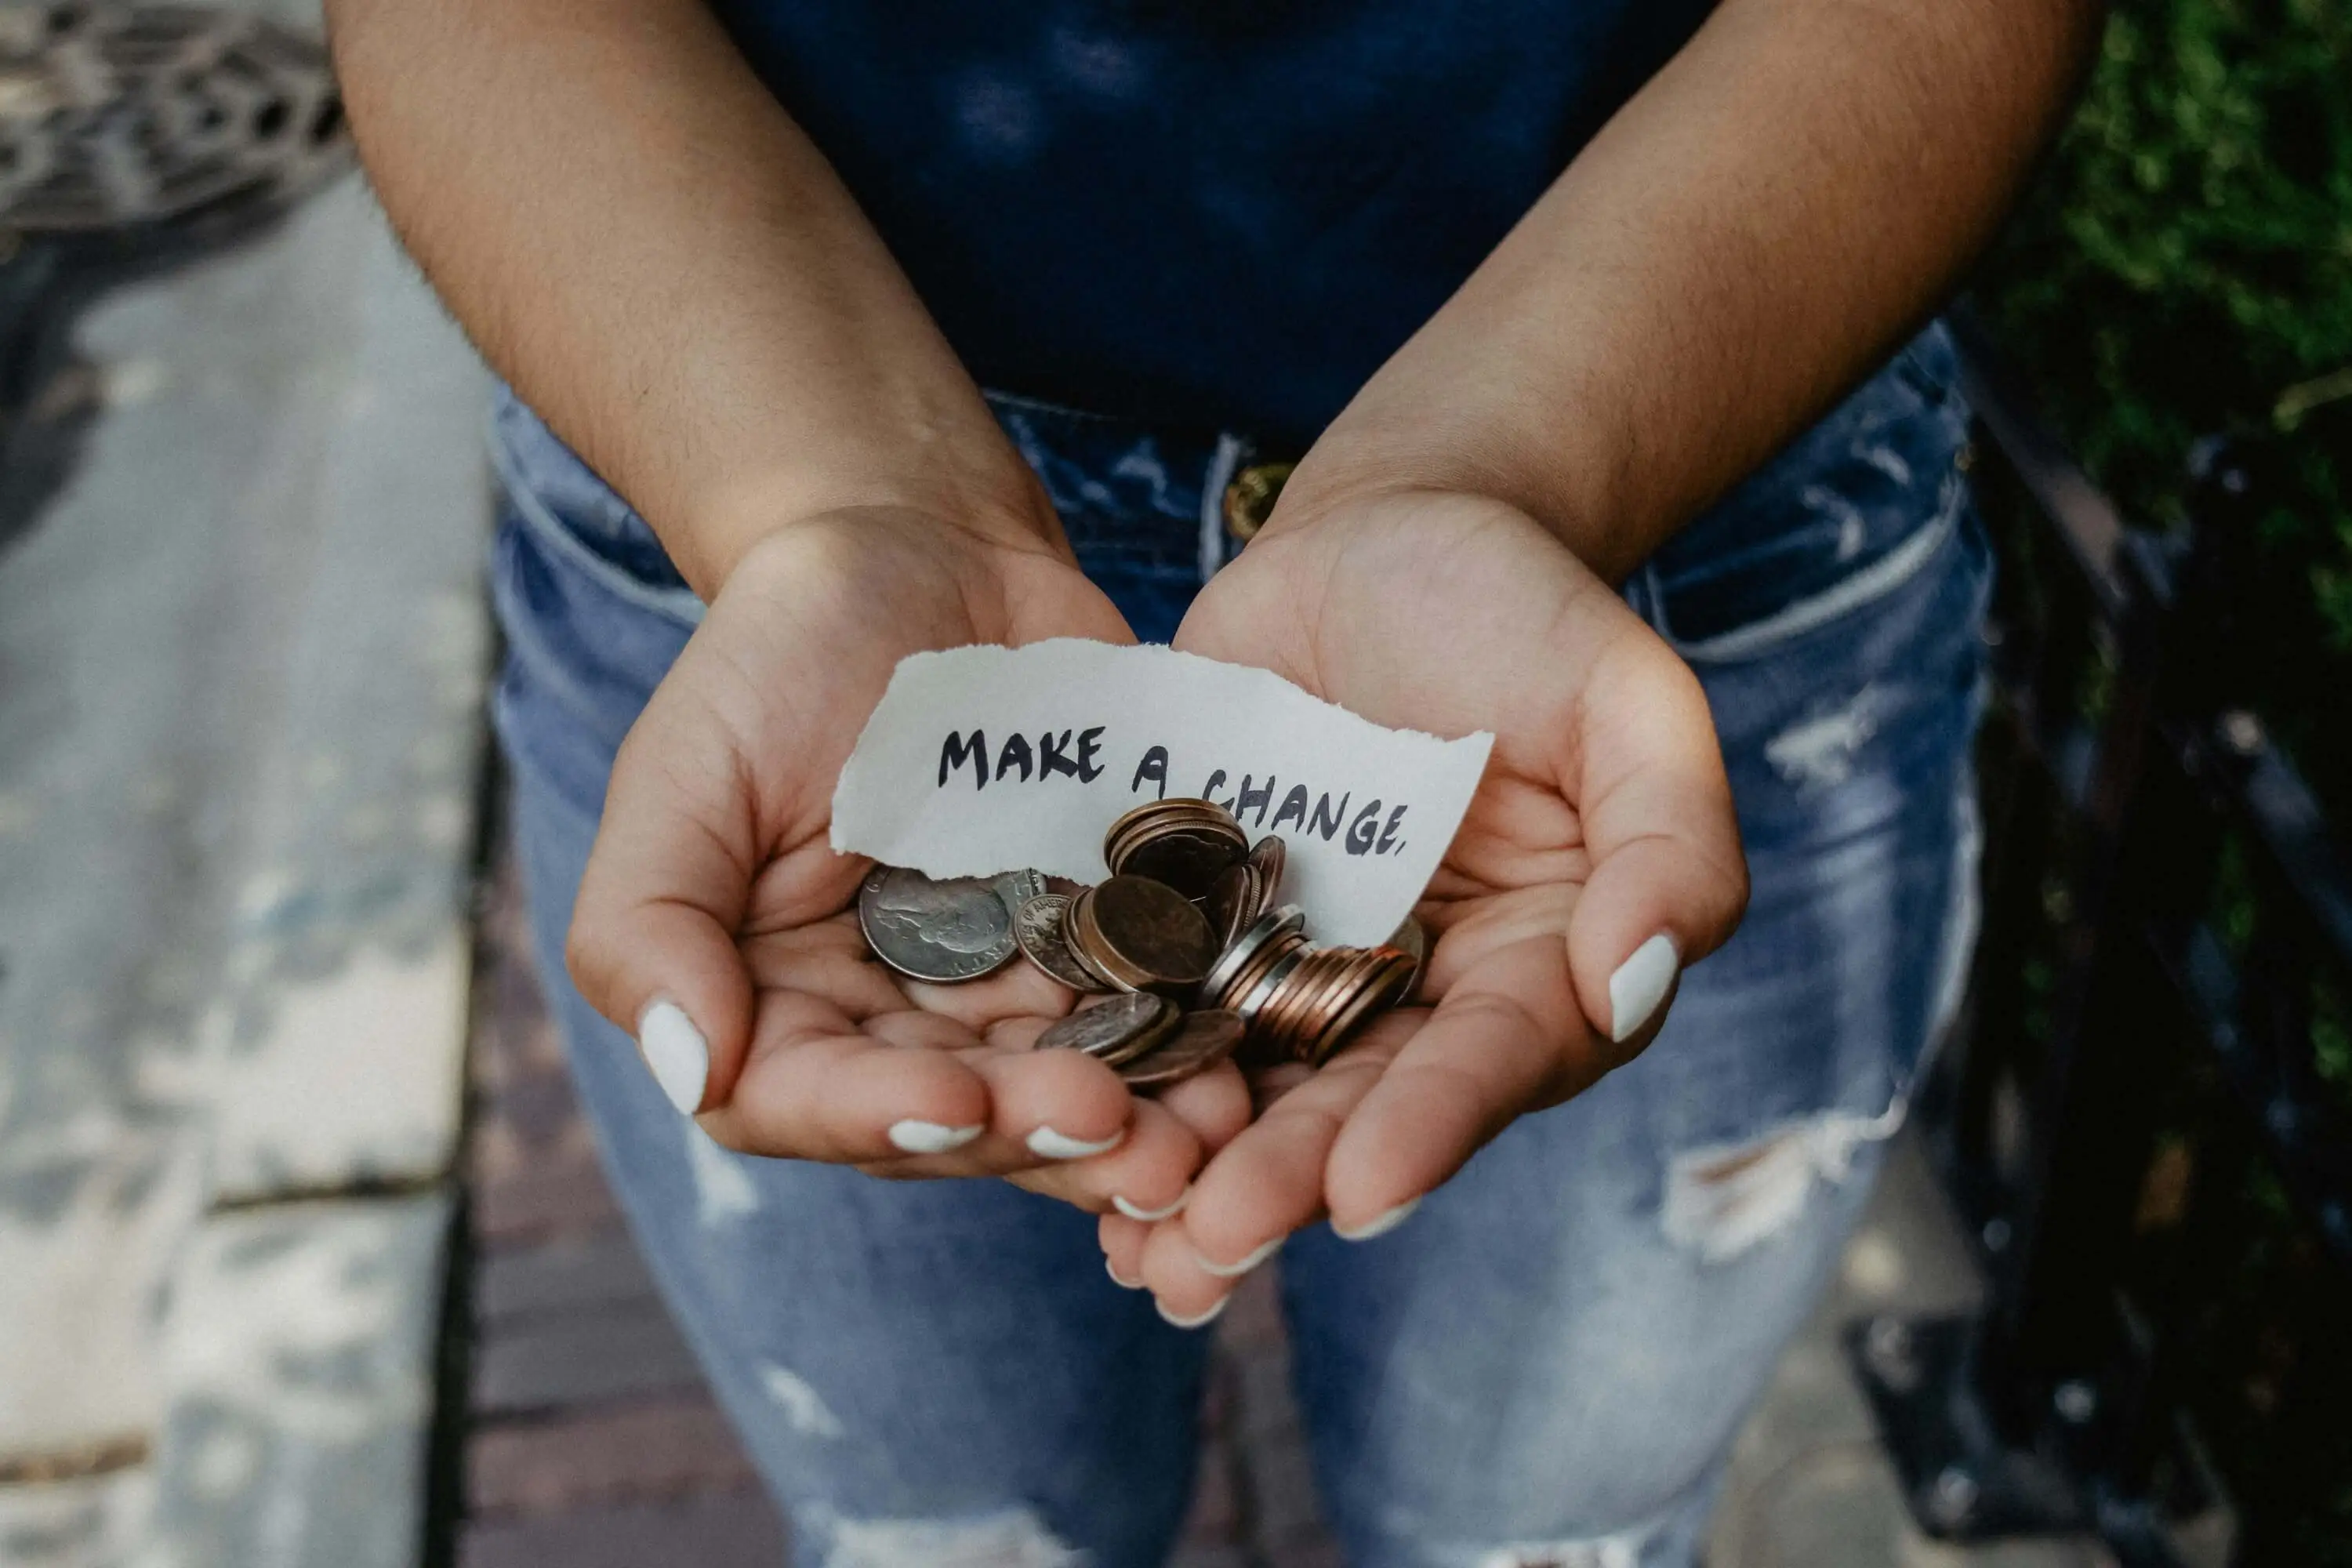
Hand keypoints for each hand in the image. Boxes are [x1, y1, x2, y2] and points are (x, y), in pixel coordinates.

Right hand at [565, 507, 1249, 1212]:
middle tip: (1122, 1132)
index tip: (960, 1103)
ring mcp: (1007, 990)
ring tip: (1207, 1134)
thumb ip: (648, 925)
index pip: (807, 1102)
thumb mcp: (683, 771)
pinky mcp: (1103, 942)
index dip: (881, 1119)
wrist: (921, 549)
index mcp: (775, 1004)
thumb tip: (691, 1069)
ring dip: (1138, 1126)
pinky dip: (1194, 1045)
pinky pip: (1151, 1013)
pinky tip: (1247, 1063)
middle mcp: (892, 1024)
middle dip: (1038, 1134)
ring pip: (1065, 1090)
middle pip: (957, 1119)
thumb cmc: (778, 654)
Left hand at [1106, 489, 1747, 1319]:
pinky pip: (1158, 1010)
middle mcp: (1420, 996)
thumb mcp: (1627, 699)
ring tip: (1134, 1246)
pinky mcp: (1201, 926)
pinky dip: (1116, 1075)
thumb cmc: (1524, 609)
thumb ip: (1668, 840)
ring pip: (1251, 1088)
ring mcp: (1301, 967)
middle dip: (1288, 1180)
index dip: (1433, 1126)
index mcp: (1538, 965)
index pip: (1493, 1060)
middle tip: (1212, 1244)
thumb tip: (1634, 984)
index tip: (1364, 1190)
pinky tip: (1055, 1138)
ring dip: (1193, 1170)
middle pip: (1359, 1103)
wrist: (1383, 536)